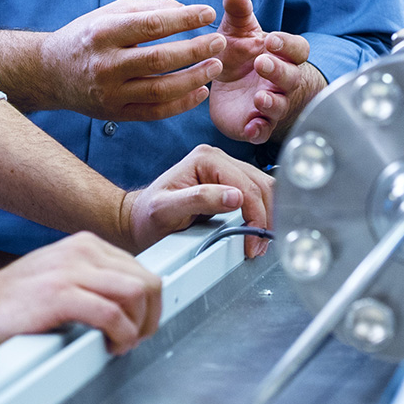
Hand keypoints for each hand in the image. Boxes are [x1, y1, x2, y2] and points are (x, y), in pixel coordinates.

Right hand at [0, 231, 161, 358]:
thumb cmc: (10, 302)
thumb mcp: (58, 276)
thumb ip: (91, 280)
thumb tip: (129, 301)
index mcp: (84, 246)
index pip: (141, 270)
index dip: (149, 304)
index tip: (140, 325)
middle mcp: (81, 251)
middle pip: (146, 280)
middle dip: (151, 316)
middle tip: (137, 338)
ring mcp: (70, 271)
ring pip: (136, 293)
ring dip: (138, 326)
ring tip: (122, 344)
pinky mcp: (59, 295)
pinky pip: (111, 314)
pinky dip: (121, 335)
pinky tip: (109, 346)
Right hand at [24, 0, 227, 120]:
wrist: (51, 72)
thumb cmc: (88, 36)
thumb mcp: (110, 13)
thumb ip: (149, 8)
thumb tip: (187, 9)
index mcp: (104, 32)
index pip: (151, 25)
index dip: (184, 19)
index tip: (208, 13)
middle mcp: (106, 64)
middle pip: (160, 59)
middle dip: (195, 50)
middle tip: (220, 41)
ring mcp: (110, 93)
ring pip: (161, 90)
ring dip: (194, 78)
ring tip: (216, 65)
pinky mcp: (115, 114)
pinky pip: (155, 113)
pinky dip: (182, 104)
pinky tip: (201, 91)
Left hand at [120, 144, 275, 257]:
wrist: (138, 220)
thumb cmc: (147, 216)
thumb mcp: (166, 209)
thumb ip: (199, 200)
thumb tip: (235, 197)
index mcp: (205, 159)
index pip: (245, 184)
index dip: (255, 215)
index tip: (251, 241)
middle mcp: (217, 158)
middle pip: (259, 183)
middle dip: (265, 217)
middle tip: (258, 245)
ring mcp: (224, 169)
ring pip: (262, 187)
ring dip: (266, 215)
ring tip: (258, 241)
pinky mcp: (228, 182)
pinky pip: (254, 193)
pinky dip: (260, 212)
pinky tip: (255, 230)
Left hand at [207, 0, 324, 143]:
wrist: (233, 91)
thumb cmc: (243, 57)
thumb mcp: (239, 33)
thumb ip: (239, 13)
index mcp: (283, 55)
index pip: (297, 49)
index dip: (286, 45)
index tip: (270, 40)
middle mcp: (283, 81)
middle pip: (291, 77)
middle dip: (278, 70)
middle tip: (261, 63)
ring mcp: (273, 104)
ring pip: (280, 106)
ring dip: (272, 103)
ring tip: (259, 98)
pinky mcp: (258, 125)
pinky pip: (263, 131)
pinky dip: (259, 131)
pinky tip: (250, 128)